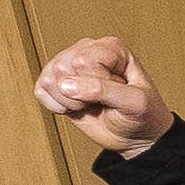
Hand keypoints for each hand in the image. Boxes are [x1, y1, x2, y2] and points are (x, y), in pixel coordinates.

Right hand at [32, 37, 166, 151]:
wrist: (137, 137)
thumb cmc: (144, 115)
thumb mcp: (135, 103)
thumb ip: (104, 90)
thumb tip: (65, 85)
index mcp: (111, 47)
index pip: (84, 62)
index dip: (100, 83)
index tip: (119, 91)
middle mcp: (87, 51)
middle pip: (62, 68)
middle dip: (83, 94)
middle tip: (104, 100)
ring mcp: (69, 65)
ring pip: (50, 80)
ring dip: (71, 102)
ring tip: (92, 103)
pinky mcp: (56, 83)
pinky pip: (40, 92)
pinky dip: (57, 106)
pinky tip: (77, 107)